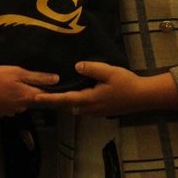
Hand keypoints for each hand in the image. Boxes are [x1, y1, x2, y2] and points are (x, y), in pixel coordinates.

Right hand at [0, 65, 59, 117]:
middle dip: (30, 92)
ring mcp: (10, 112)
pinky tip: (2, 93)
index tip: (57, 90)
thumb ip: (38, 77)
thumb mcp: (19, 72)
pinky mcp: (0, 113)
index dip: (52, 92)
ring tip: (10, 86)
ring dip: (18, 97)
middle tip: (22, 81)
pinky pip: (9, 107)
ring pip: (20, 104)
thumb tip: (57, 79)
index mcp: (28, 96)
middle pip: (31, 99)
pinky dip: (8, 101)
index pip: (46, 96)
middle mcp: (21, 107)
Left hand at [34, 61, 177, 119]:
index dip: (49, 98)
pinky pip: (79, 107)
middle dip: (50, 102)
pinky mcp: (99, 110)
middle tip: (35, 96)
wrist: (143, 97)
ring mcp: (94, 111)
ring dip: (60, 102)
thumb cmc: (127, 83)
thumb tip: (77, 66)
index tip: (35, 97)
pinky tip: (67, 95)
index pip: (64, 100)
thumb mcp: (109, 72)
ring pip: (72, 107)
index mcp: (89, 100)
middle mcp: (88, 109)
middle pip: (65, 106)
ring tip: (47, 95)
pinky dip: (70, 102)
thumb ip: (92, 69)